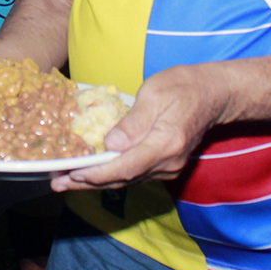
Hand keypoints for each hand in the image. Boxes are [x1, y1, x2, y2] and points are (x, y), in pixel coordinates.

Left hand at [50, 64, 225, 193]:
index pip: (125, 167)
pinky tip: (93, 173)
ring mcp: (169, 167)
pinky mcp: (166, 165)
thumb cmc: (182, 86)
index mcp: (165, 143)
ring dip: (96, 181)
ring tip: (67, 180)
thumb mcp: (155, 94)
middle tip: (57, 182)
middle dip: (87, 182)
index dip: (96, 173)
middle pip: (122, 179)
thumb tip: (110, 144)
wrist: (213, 94)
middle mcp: (167, 162)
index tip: (71, 173)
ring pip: (127, 180)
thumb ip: (133, 122)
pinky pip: (134, 175)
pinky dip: (112, 176)